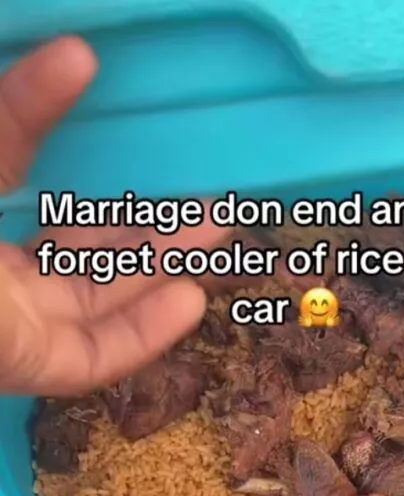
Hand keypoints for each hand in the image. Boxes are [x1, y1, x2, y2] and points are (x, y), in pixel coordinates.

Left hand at [0, 37, 227, 395]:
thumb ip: (14, 117)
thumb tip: (77, 55)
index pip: (52, 222)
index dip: (106, 204)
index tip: (160, 185)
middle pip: (88, 270)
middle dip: (151, 242)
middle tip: (211, 215)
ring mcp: (11, 330)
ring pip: (98, 310)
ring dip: (160, 279)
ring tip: (217, 243)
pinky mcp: (25, 366)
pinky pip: (94, 357)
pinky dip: (144, 333)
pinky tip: (190, 298)